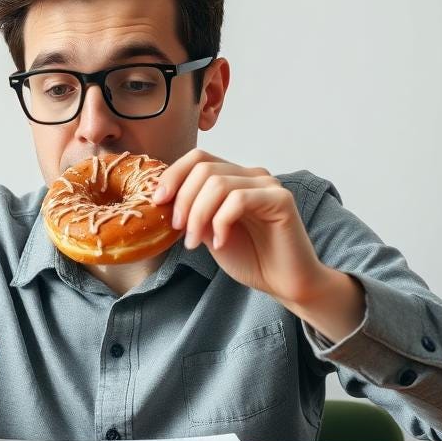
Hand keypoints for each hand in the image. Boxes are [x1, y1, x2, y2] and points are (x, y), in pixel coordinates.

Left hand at [153, 148, 330, 303]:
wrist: (283, 283)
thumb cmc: (249, 257)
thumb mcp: (208, 231)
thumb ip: (193, 211)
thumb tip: (163, 197)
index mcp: (234, 177)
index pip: (198, 158)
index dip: (173, 175)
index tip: (158, 202)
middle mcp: (251, 175)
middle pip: (203, 169)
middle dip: (183, 200)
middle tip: (179, 231)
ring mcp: (268, 185)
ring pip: (218, 184)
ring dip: (198, 216)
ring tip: (195, 243)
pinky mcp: (281, 200)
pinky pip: (239, 200)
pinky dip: (221, 222)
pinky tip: (221, 243)